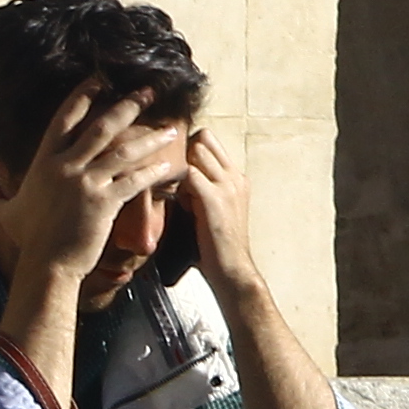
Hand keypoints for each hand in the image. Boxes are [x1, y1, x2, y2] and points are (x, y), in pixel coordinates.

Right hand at [0, 85, 188, 347]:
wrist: (47, 265)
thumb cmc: (30, 239)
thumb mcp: (7, 212)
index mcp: (45, 162)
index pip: (64, 118)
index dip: (84, 96)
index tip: (101, 80)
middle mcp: (65, 166)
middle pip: (102, 126)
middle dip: (128, 105)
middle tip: (149, 91)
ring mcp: (86, 183)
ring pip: (124, 150)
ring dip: (150, 138)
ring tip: (170, 129)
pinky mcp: (104, 203)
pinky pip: (134, 181)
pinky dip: (152, 172)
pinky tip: (168, 166)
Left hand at [177, 127, 265, 300]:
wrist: (232, 270)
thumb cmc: (215, 245)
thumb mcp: (212, 209)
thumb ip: (201, 190)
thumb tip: (178, 179)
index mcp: (235, 177)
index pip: (209, 139)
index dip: (187, 149)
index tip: (175, 169)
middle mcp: (235, 176)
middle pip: (202, 138)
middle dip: (182, 153)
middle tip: (172, 178)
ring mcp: (227, 185)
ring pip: (196, 150)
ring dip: (180, 167)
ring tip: (176, 192)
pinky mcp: (215, 199)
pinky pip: (190, 174)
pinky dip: (178, 184)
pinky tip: (175, 203)